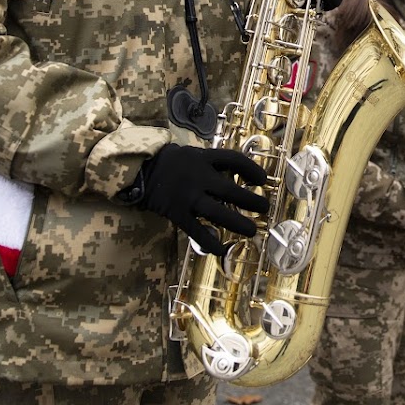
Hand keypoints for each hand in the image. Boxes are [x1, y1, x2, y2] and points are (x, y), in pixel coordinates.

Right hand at [117, 144, 269, 255]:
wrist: (139, 170)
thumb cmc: (172, 163)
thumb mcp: (194, 155)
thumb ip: (214, 164)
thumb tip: (241, 176)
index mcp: (204, 158)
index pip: (234, 160)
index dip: (252, 169)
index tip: (263, 180)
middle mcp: (198, 177)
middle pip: (231, 190)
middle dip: (251, 201)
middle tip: (264, 208)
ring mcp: (187, 196)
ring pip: (217, 212)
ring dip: (237, 223)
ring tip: (252, 230)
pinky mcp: (176, 213)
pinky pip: (196, 230)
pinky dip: (209, 242)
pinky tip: (222, 249)